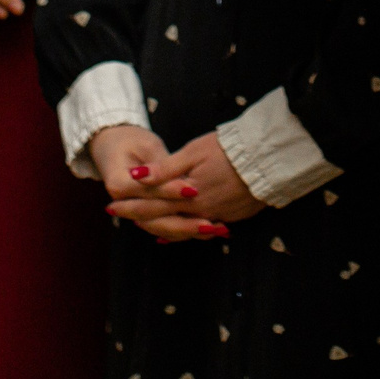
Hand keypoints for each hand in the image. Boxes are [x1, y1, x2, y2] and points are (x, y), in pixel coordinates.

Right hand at [90, 125, 220, 242]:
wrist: (113, 144)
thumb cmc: (132, 141)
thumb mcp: (147, 146)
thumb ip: (164, 166)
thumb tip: (182, 180)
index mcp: (120, 184)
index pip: (150, 192)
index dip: (172, 191)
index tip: (194, 190)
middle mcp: (124, 203)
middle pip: (156, 219)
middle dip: (185, 223)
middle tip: (211, 224)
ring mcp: (135, 211)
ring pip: (163, 227)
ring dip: (190, 230)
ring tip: (217, 230)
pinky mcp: (146, 212)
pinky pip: (167, 225)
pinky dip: (188, 228)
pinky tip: (211, 229)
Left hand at [110, 131, 261, 241]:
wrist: (268, 159)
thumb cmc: (229, 149)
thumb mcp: (194, 152)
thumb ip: (164, 169)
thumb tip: (136, 177)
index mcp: (188, 194)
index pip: (152, 204)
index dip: (130, 206)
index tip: (111, 206)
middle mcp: (200, 211)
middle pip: (164, 219)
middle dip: (140, 218)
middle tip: (118, 216)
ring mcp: (217, 215)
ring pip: (183, 228)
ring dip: (163, 227)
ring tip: (145, 227)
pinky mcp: (232, 216)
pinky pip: (203, 227)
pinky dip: (187, 230)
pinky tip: (181, 229)